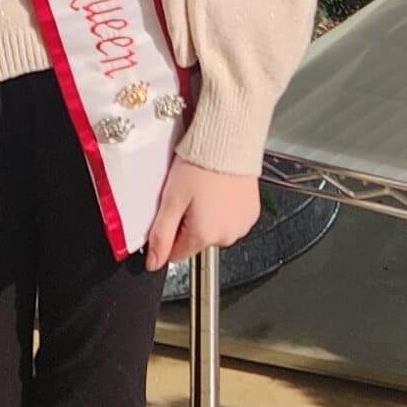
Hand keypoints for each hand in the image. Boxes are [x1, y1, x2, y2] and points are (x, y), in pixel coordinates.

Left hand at [145, 161, 260, 273]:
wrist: (228, 142)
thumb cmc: (200, 165)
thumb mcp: (171, 199)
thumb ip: (160, 235)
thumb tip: (154, 263)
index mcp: (203, 235)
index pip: (177, 254)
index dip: (171, 232)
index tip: (175, 210)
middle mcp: (226, 236)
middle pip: (198, 242)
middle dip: (190, 223)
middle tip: (190, 196)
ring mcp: (241, 226)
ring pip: (216, 232)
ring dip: (209, 216)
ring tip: (207, 190)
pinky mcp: (252, 214)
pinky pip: (232, 221)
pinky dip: (226, 210)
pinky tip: (221, 191)